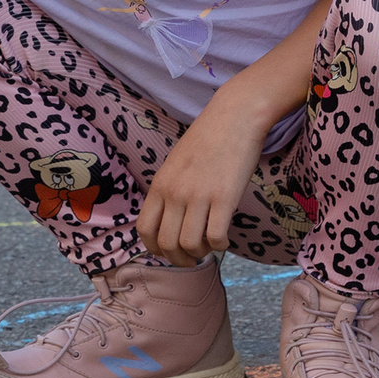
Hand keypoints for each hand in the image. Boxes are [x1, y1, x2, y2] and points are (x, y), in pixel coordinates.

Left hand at [139, 100, 272, 265]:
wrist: (234, 117)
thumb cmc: (207, 140)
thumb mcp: (175, 165)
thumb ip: (169, 191)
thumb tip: (169, 221)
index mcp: (159, 185)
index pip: (144, 229)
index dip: (154, 249)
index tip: (168, 252)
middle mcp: (175, 193)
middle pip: (166, 243)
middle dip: (179, 259)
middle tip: (191, 258)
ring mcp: (198, 196)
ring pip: (190, 244)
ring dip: (200, 253)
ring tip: (209, 246)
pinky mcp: (224, 198)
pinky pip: (215, 237)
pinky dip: (220, 246)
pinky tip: (224, 239)